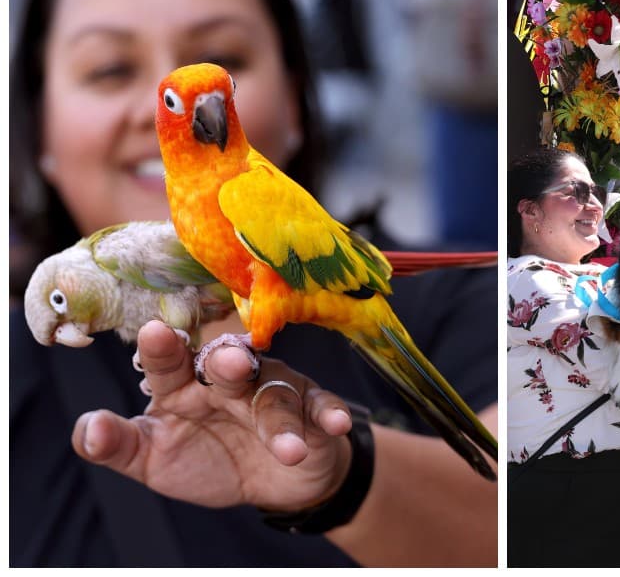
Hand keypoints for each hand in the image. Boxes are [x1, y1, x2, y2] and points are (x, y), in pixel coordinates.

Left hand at [71, 320, 354, 511]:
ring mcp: (274, 390)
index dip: (163, 349)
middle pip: (228, 363)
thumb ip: (119, 444)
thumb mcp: (154, 460)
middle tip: (224, 364)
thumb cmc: (208, 458)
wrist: (274, 482)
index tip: (155, 333)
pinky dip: (330, 415)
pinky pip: (321, 407)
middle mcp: (231, 379)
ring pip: (275, 396)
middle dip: (228, 363)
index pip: (169, 361)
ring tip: (284, 449)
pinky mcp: (313, 409)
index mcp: (185, 384)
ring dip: (280, 420)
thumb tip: (87, 429)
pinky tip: (336, 424)